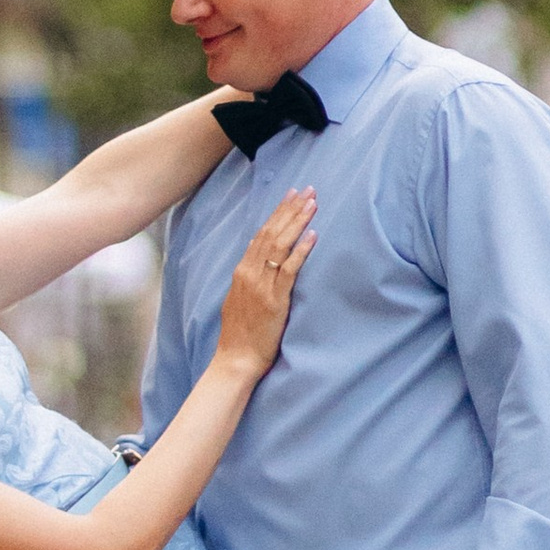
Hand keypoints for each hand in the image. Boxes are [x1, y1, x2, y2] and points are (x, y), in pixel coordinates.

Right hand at [212, 187, 315, 378]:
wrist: (235, 360)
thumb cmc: (240, 335)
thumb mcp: (239, 300)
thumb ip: (250, 280)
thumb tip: (260, 264)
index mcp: (241, 271)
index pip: (261, 234)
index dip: (278, 213)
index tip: (292, 195)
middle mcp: (249, 273)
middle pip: (272, 233)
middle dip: (291, 209)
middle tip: (308, 189)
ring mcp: (261, 286)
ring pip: (280, 245)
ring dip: (298, 222)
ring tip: (313, 204)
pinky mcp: (274, 300)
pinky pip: (289, 270)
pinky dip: (301, 251)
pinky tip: (313, 236)